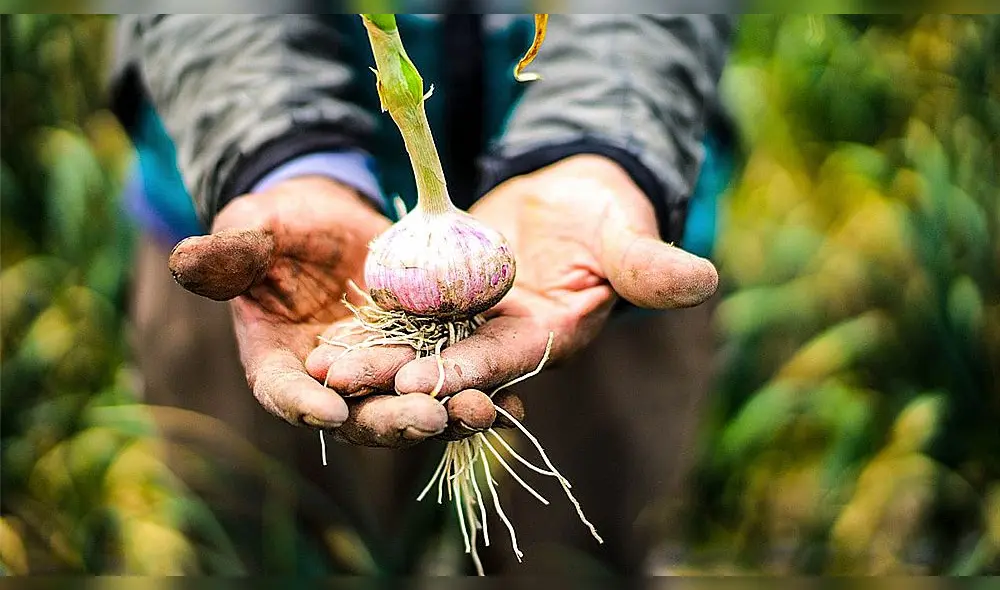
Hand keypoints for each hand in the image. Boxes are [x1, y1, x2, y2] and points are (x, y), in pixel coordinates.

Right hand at [167, 176, 511, 446]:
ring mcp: (380, 373)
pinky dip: (477, 391)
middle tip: (430, 419)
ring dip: (447, 415)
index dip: (304, 405)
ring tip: (485, 412)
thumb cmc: (281, 226)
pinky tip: (511, 395)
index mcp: (279, 362)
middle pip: (360, 414)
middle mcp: (332, 382)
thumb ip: (230, 254)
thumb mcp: (254, 231)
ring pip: (411, 406)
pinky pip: (448, 381)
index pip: (285, 393)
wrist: (332, 222)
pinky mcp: (421, 356)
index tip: (331, 411)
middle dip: (394, 420)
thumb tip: (189, 260)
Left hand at [306, 155, 718, 436]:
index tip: (420, 383)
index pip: (505, 360)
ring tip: (322, 367)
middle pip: (447, 364)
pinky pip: (401, 320)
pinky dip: (368, 329)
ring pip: (416, 349)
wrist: (569, 200)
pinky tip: (327, 335)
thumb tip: (702, 279)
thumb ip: (650, 264)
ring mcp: (471, 327)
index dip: (466, 372)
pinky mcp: (445, 305)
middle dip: (398, 376)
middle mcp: (505, 343)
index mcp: (550, 337)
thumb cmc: (604, 214)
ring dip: (372, 360)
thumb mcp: (624, 235)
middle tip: (344, 384)